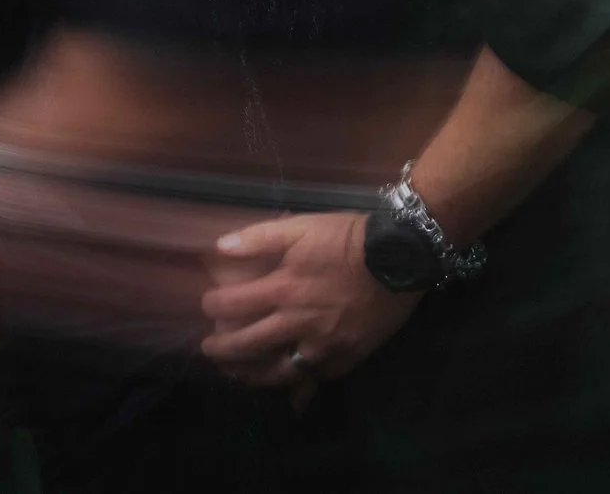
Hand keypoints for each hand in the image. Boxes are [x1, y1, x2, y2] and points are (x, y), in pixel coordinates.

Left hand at [199, 211, 419, 385]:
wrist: (402, 257)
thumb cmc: (348, 238)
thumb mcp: (303, 226)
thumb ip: (260, 237)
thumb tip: (219, 248)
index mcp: (283, 289)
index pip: (233, 305)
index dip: (213, 306)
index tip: (208, 305)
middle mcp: (298, 323)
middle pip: (248, 346)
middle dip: (222, 350)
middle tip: (210, 350)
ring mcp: (323, 346)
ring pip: (279, 372)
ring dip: (253, 375)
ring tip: (240, 374)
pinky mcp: (347, 357)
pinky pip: (317, 377)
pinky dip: (300, 383)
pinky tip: (290, 383)